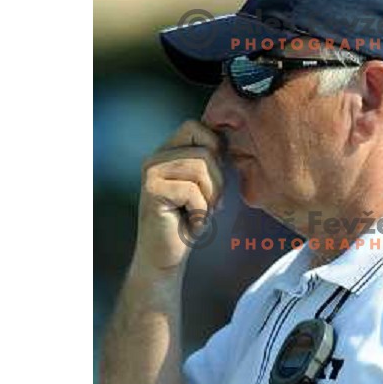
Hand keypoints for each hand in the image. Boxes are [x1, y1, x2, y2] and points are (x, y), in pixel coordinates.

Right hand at [133, 120, 224, 271]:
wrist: (166, 257)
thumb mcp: (206, 186)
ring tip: (200, 214)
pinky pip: (193, 192)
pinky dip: (201, 213)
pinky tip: (191, 224)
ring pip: (201, 170)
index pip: (196, 126)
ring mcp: (151, 172)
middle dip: (218, 182)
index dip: (215, 148)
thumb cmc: (190, 222)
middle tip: (210, 206)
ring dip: (210, 199)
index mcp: (168, 151)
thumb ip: (212, 162)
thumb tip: (231, 136)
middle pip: (206, 151)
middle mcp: (156, 157)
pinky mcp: (152, 190)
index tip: (216, 178)